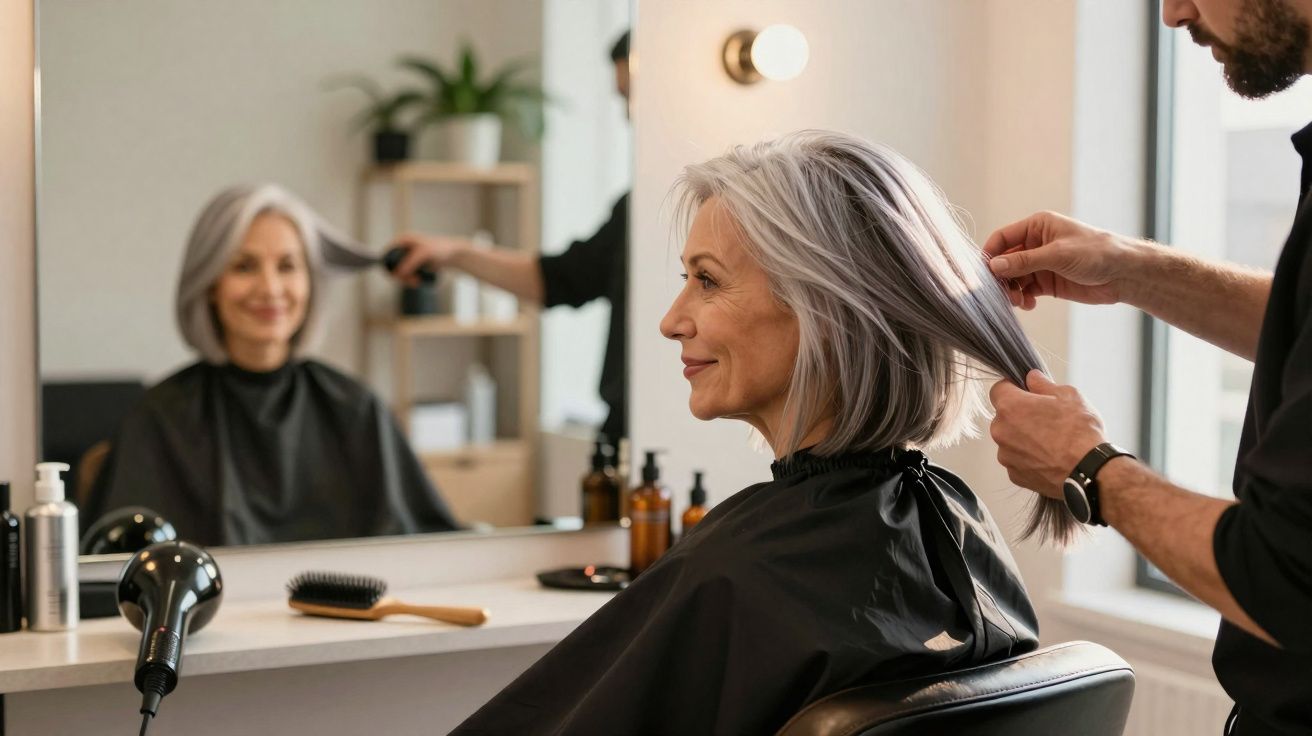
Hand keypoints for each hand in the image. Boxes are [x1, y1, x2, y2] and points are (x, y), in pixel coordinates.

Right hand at [388, 233, 468, 286]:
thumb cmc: (440, 249)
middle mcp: (403, 248)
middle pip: (392, 265)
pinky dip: (410, 280)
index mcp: (403, 240)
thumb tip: (398, 273)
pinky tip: (417, 282)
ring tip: (416, 282)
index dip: (387, 265)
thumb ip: (410, 262)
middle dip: (399, 275)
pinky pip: (407, 275)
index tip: (395, 277)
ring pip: (399, 272)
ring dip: (406, 279)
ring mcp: (408, 257)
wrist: (453, 254)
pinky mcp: (415, 265)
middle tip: (411, 281)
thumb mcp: (423, 254)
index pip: (387, 253)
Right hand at [984, 211, 1137, 310]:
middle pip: (1005, 261)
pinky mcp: (1047, 282)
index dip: (991, 255)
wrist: (1123, 274)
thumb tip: (994, 266)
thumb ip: (1024, 261)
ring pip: (1013, 278)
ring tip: (1018, 302)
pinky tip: (1029, 305)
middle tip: (1003, 295)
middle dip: (1001, 278)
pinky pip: (1025, 291)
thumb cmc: (1096, 253)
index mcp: (1037, 227)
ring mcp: (1041, 264)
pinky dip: (1023, 299)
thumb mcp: (1057, 254)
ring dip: (1011, 291)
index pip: (1003, 238)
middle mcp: (1035, 244)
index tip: (984, 274)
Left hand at [988, 370, 1107, 497]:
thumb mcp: (1068, 396)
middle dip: (1021, 415)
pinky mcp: (1014, 474)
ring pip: (1010, 439)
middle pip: (1004, 416)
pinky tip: (1050, 457)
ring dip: (1024, 438)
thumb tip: (1031, 378)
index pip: (998, 389)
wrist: (1089, 471)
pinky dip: (1029, 458)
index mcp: (1010, 406)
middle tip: (1047, 418)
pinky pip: (1017, 460)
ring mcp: (1005, 455)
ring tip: (1052, 441)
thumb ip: (1043, 384)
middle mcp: (1000, 430)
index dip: (1013, 388)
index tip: (1027, 392)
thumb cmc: (1080, 431)